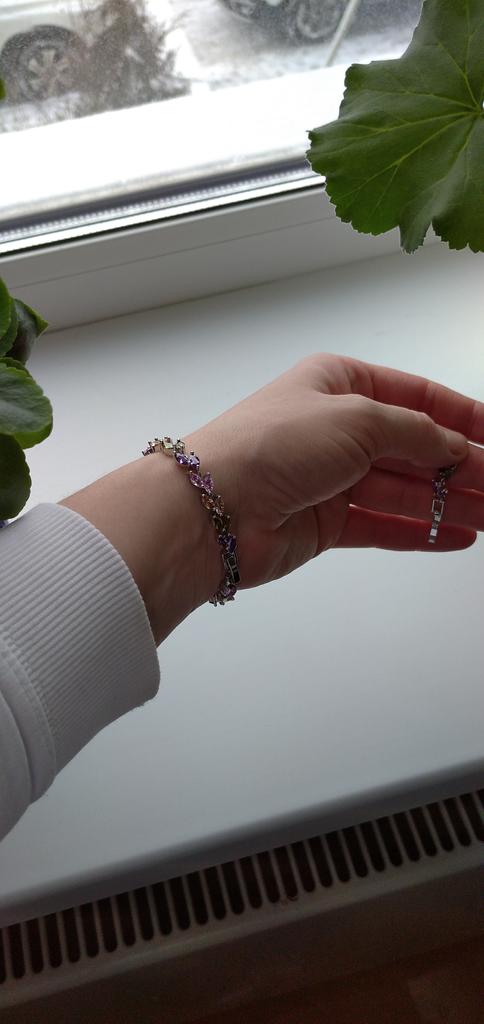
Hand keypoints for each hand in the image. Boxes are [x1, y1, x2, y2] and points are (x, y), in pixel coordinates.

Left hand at [187, 353, 483, 591]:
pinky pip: (384, 525)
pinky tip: (458, 536)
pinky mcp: (325, 522)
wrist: (213, 507)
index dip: (465, 417)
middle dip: (464, 467)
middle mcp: (338, 428)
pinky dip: (421, 531)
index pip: (419, 397)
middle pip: (417, 447)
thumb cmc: (275, 443)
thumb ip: (416, 433)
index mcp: (341, 384)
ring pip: (406, 490)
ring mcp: (332, 477)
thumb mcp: (358, 418)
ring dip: (452, 502)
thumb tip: (455, 446)